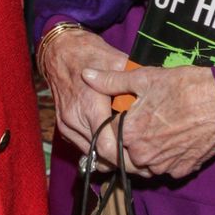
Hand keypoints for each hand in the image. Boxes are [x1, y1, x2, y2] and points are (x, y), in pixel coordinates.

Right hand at [40, 27, 129, 162]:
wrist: (59, 52)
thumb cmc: (87, 53)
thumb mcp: (114, 60)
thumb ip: (132, 80)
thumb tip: (155, 90)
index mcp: (89, 104)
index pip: (105, 145)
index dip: (124, 156)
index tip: (142, 158)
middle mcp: (75, 118)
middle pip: (99, 153)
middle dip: (121, 160)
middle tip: (142, 162)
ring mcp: (67, 123)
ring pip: (91, 153)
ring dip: (109, 156)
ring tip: (131, 156)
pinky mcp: (64, 125)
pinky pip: (83, 145)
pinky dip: (98, 148)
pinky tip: (113, 144)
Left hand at [81, 64, 214, 178]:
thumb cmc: (185, 86)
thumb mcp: (144, 78)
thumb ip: (111, 81)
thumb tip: (87, 76)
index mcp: (129, 133)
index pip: (106, 136)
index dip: (114, 123)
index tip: (124, 112)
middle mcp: (143, 155)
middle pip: (123, 154)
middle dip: (126, 141)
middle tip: (141, 122)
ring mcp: (164, 166)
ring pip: (144, 164)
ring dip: (145, 151)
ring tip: (157, 129)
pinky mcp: (182, 170)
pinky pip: (165, 168)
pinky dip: (165, 157)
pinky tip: (173, 139)